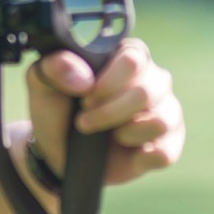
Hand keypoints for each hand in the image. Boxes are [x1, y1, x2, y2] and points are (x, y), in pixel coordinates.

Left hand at [27, 38, 183, 185]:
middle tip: (86, 120)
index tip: (84, 98)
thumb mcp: (43, 84)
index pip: (132, 59)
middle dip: (109, 112)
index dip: (107, 83)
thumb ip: (53, 67)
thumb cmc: (57, 110)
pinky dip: (141, 156)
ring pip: (160, 120)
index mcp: (126, 56)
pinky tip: (127, 152)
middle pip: (146, 91)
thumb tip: (82, 77)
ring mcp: (166, 111)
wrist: (57, 152)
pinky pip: (166, 151)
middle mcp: (153, 79)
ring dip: (125, 133)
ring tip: (108, 135)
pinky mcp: (170, 143)